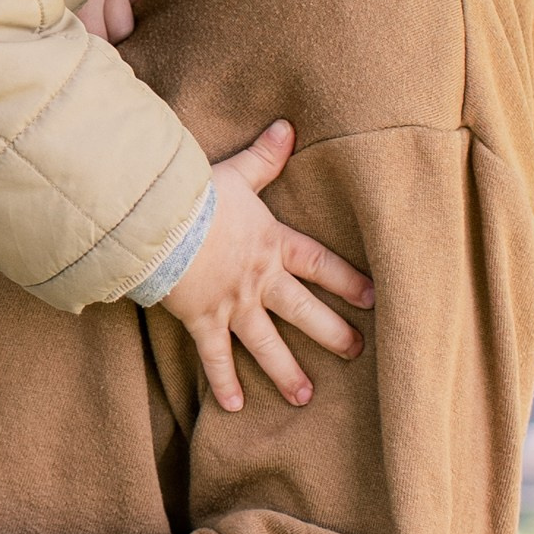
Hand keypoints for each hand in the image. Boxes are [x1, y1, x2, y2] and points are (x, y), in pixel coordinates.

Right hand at [160, 119, 373, 413]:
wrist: (160, 223)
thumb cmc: (196, 195)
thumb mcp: (235, 173)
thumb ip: (264, 156)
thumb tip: (287, 126)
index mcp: (272, 244)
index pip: (320, 264)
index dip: (348, 281)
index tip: (374, 298)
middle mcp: (259, 280)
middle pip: (304, 312)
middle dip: (332, 334)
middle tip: (356, 353)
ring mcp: (232, 304)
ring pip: (267, 344)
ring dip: (287, 372)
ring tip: (306, 397)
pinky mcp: (202, 320)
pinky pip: (216, 358)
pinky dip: (224, 382)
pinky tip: (235, 408)